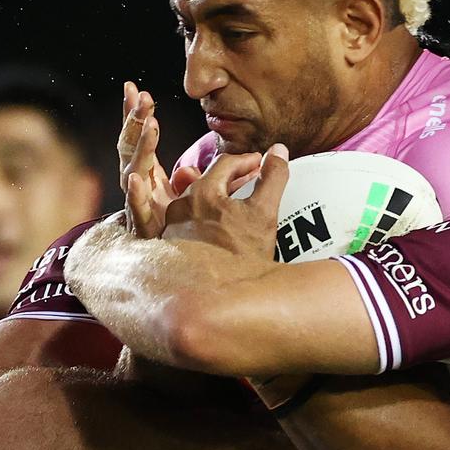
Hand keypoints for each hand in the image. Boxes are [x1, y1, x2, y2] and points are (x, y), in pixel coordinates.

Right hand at [117, 81, 201, 237]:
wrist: (165, 270)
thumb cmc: (177, 229)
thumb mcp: (193, 196)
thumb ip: (199, 177)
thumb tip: (200, 165)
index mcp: (146, 175)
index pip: (137, 138)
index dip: (133, 115)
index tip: (132, 87)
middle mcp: (136, 186)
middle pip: (130, 148)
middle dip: (135, 122)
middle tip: (143, 99)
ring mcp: (137, 206)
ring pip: (133, 172)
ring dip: (141, 147)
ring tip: (149, 123)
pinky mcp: (143, 227)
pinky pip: (137, 208)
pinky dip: (136, 194)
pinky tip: (137, 178)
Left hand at [161, 144, 289, 257]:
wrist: (214, 300)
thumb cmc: (238, 256)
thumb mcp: (263, 213)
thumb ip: (273, 177)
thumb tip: (279, 149)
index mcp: (203, 192)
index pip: (226, 163)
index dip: (247, 160)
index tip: (260, 163)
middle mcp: (181, 207)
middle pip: (208, 182)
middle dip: (231, 178)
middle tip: (251, 181)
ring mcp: (173, 230)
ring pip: (195, 204)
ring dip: (215, 199)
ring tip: (233, 205)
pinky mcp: (171, 251)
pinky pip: (187, 226)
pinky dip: (203, 221)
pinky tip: (216, 233)